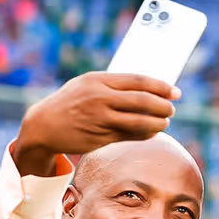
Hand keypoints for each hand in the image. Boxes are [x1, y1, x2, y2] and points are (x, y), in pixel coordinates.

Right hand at [12, 71, 180, 175]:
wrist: (43, 125)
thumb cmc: (71, 102)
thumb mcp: (87, 85)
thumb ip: (114, 85)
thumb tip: (147, 88)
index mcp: (98, 80)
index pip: (138, 81)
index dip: (161, 86)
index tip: (175, 91)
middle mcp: (99, 99)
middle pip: (142, 101)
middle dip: (163, 105)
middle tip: (172, 108)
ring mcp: (100, 119)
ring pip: (138, 121)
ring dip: (157, 122)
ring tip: (165, 121)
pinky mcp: (100, 138)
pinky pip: (129, 136)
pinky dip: (145, 134)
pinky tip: (152, 132)